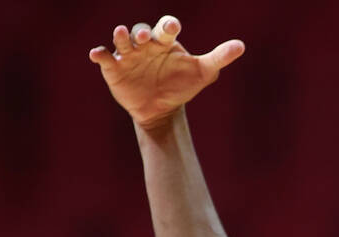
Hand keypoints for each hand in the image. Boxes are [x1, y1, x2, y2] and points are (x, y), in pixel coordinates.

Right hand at [89, 15, 244, 131]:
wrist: (162, 109)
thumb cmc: (181, 85)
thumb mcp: (203, 73)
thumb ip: (219, 57)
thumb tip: (241, 46)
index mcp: (165, 41)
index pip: (166, 27)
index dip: (168, 25)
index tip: (173, 27)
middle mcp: (145, 45)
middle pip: (142, 31)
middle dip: (144, 32)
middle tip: (147, 38)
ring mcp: (128, 55)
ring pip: (122, 40)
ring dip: (121, 36)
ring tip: (121, 34)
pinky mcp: (114, 69)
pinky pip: (105, 58)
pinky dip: (100, 54)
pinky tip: (96, 54)